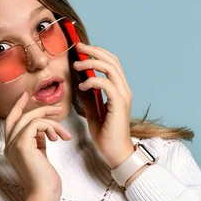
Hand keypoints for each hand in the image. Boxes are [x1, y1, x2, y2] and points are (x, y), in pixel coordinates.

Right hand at [4, 91, 72, 196]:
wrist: (44, 192)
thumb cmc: (45, 178)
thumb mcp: (40, 155)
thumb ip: (38, 141)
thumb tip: (43, 130)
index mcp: (12, 148)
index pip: (10, 121)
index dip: (17, 107)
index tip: (26, 96)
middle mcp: (9, 145)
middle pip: (20, 116)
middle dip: (39, 109)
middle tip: (58, 108)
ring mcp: (13, 145)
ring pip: (30, 119)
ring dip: (52, 122)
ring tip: (64, 134)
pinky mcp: (22, 144)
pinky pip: (36, 124)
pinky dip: (50, 127)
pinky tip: (57, 138)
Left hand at [72, 42, 135, 168]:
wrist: (115, 153)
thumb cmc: (106, 135)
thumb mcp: (92, 112)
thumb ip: (88, 97)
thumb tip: (78, 83)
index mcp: (119, 89)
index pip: (111, 63)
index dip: (97, 53)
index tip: (81, 49)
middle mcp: (124, 89)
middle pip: (112, 60)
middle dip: (94, 51)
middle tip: (78, 47)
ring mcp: (123, 96)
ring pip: (110, 68)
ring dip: (91, 63)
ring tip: (77, 65)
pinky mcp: (119, 104)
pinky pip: (106, 84)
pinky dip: (92, 81)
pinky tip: (82, 86)